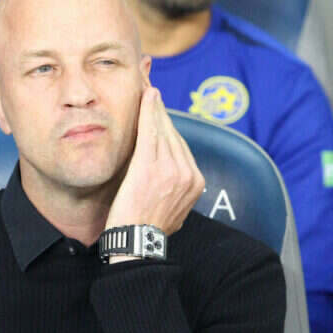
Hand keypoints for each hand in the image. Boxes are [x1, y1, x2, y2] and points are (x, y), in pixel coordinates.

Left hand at [105, 87, 204, 236]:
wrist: (137, 245)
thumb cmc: (145, 229)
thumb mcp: (170, 208)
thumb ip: (173, 190)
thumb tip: (168, 180)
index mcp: (195, 182)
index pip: (180, 145)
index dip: (168, 124)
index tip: (160, 107)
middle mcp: (188, 173)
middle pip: (173, 133)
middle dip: (161, 109)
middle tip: (151, 87)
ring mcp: (171, 169)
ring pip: (163, 129)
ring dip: (154, 105)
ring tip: (146, 86)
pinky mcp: (151, 167)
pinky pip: (151, 131)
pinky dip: (149, 111)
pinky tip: (147, 94)